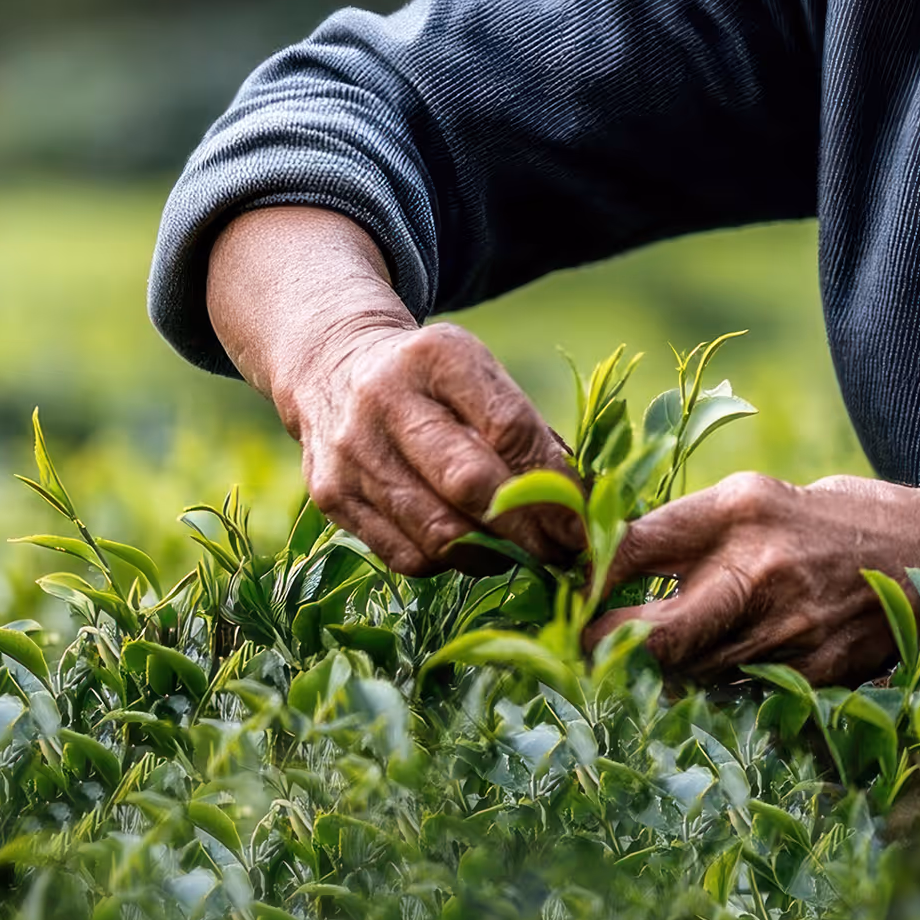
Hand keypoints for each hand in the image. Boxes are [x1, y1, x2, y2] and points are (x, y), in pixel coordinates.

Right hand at [276, 319, 581, 577]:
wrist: (332, 367)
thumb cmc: (432, 379)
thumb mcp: (479, 375)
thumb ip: (527, 431)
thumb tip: (585, 504)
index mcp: (436, 357)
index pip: (510, 429)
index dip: (556, 481)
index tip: (588, 516)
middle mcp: (385, 401)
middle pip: (471, 485)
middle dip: (531, 529)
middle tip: (566, 549)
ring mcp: (352, 453)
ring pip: (439, 532)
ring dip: (496, 555)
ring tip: (527, 554)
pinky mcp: (332, 497)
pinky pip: (408, 555)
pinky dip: (452, 562)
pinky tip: (475, 550)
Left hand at [592, 473, 919, 681]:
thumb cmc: (832, 520)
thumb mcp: (758, 499)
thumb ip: (690, 533)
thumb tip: (603, 567)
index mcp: (738, 508)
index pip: (629, 547)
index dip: (581, 579)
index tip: (558, 596)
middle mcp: (758, 568)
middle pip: (650, 637)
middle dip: (604, 653)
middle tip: (576, 656)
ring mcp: (788, 629)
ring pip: (687, 676)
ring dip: (657, 678)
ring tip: (635, 669)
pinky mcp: (813, 675)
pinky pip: (737, 695)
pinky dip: (714, 691)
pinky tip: (714, 678)